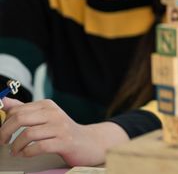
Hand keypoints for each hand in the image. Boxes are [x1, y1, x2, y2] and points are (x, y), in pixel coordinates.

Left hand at [0, 98, 128, 166]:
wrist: (89, 142)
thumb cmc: (63, 132)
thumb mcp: (45, 117)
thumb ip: (25, 110)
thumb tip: (4, 102)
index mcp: (48, 105)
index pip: (17, 110)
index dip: (4, 122)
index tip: (3, 133)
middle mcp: (54, 113)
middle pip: (20, 118)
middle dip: (5, 132)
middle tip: (3, 142)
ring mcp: (60, 127)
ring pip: (28, 134)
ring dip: (16, 146)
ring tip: (15, 151)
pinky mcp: (65, 142)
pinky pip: (39, 147)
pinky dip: (28, 153)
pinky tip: (26, 154)